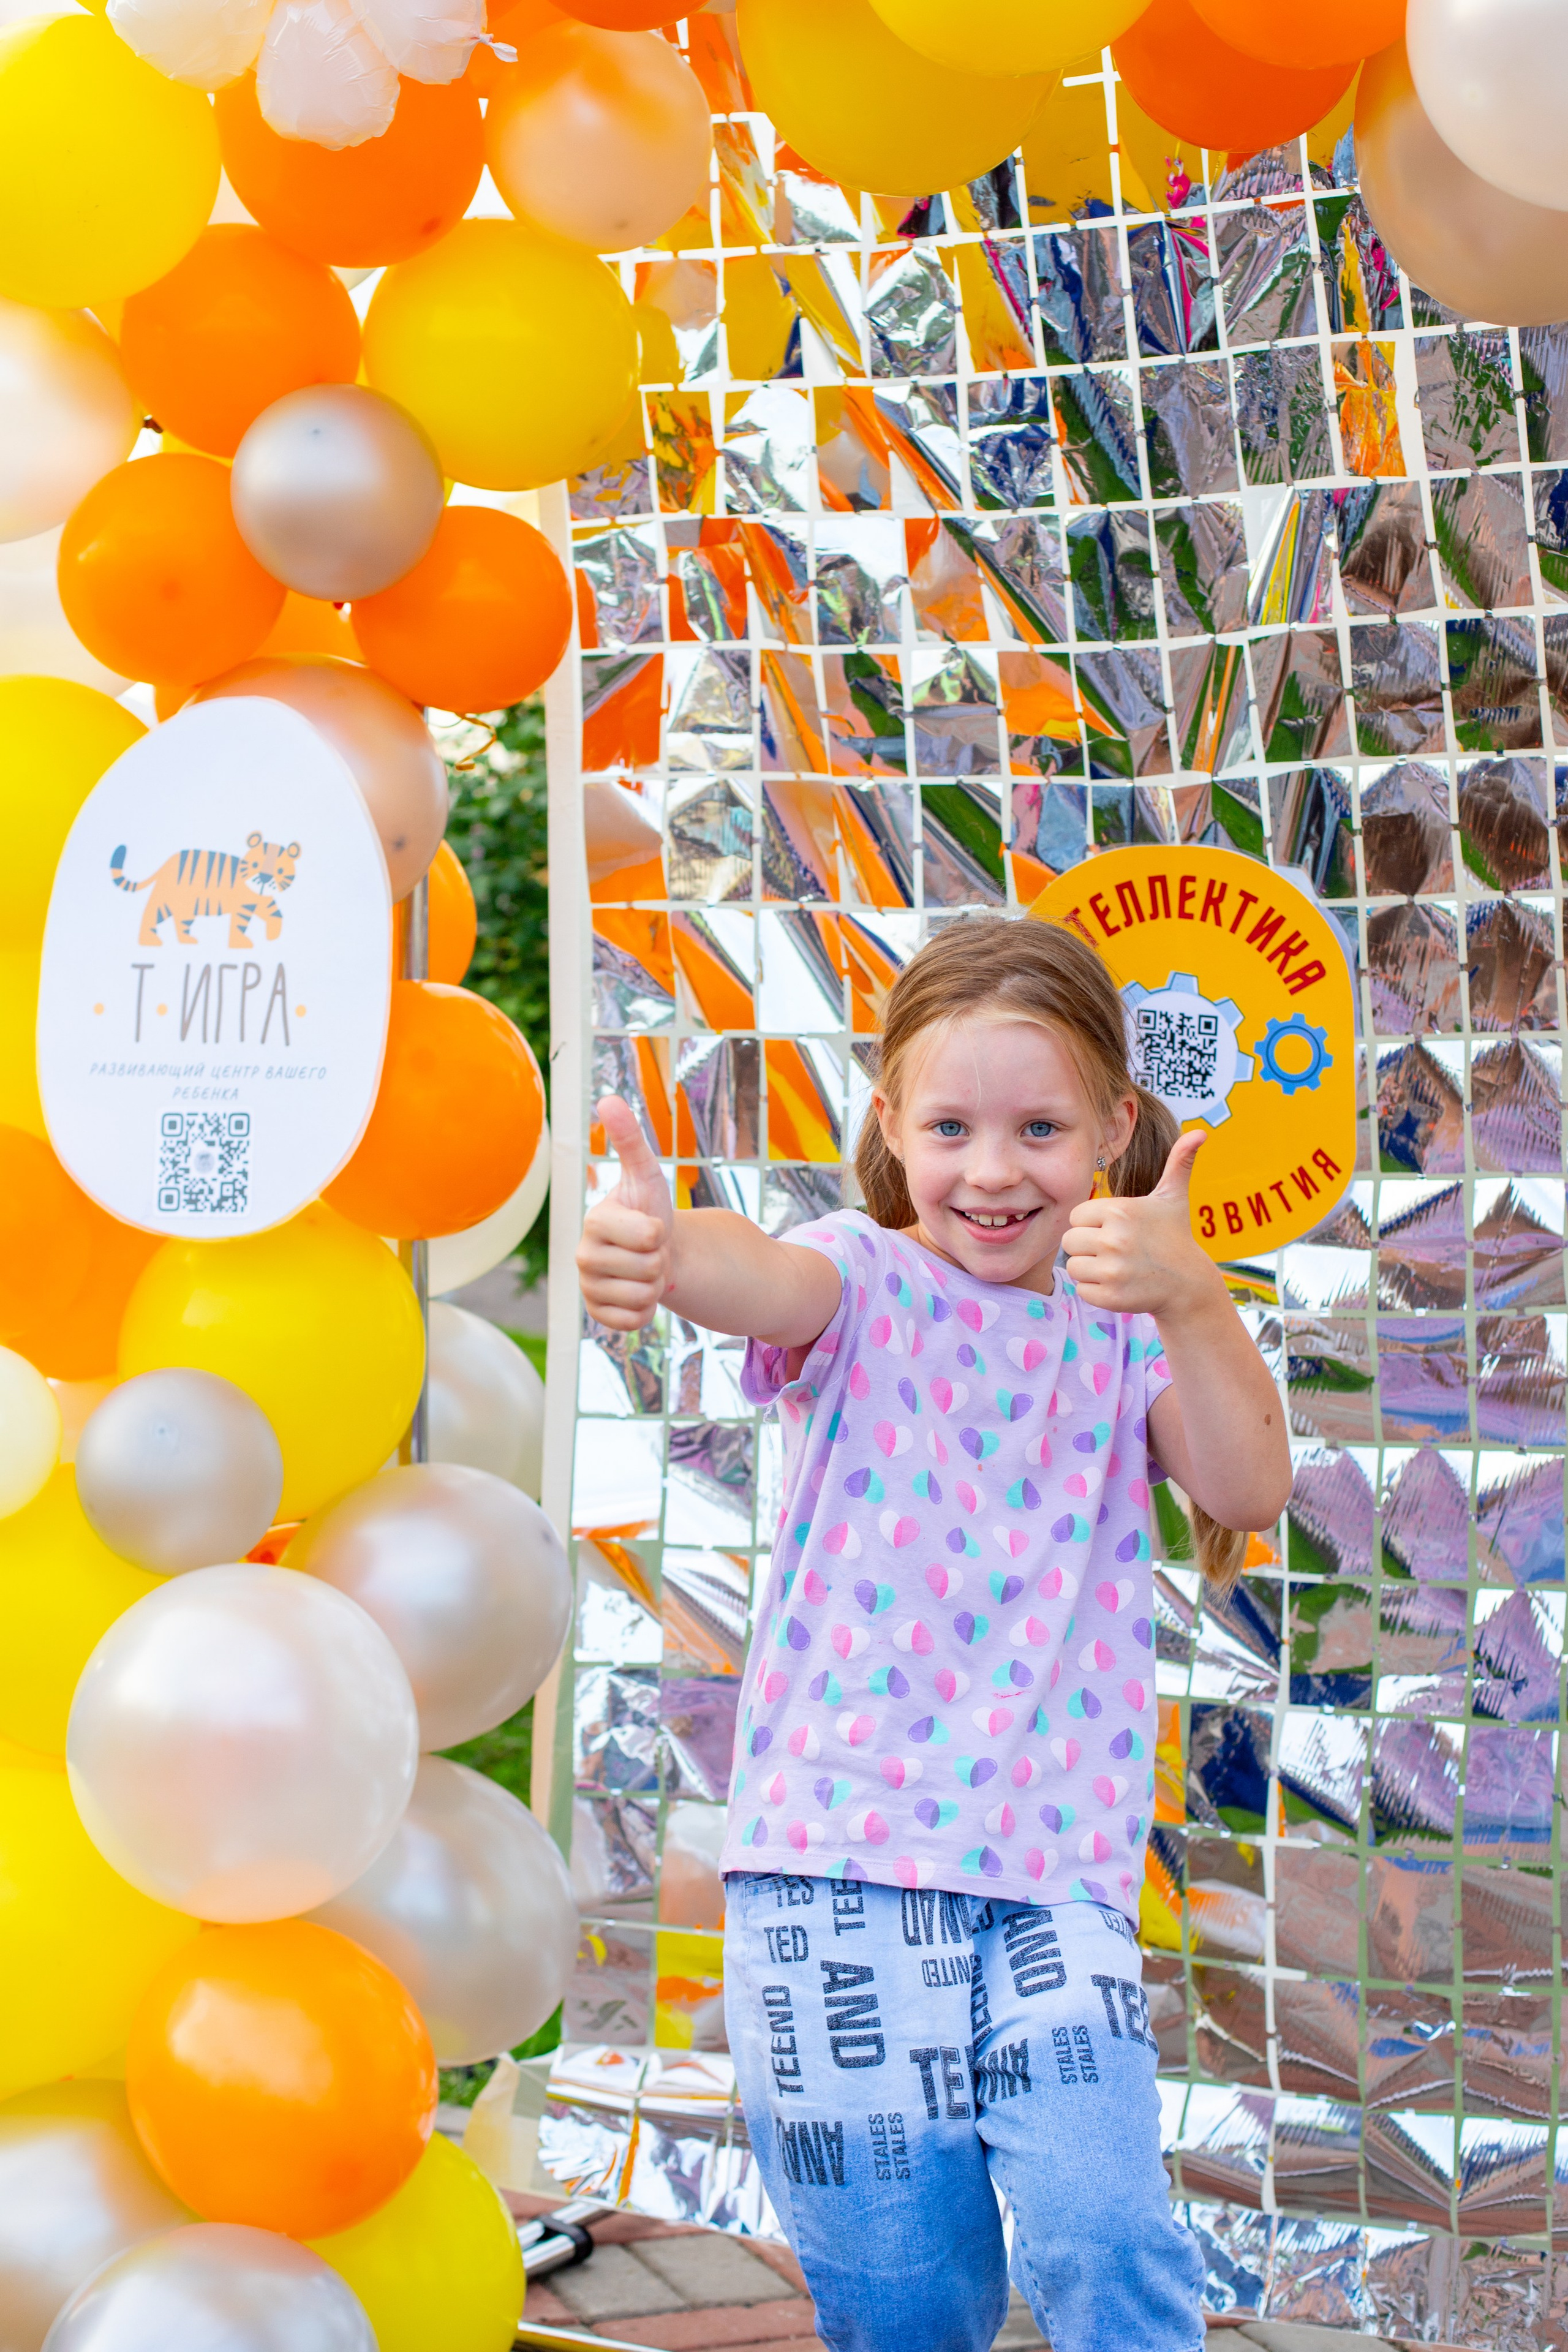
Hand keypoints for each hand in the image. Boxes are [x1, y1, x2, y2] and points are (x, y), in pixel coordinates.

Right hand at [575, 1095, 673, 1330]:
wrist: (657, 1251)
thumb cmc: (650, 1210)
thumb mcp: (646, 1173)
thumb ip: (629, 1139)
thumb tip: (607, 1099)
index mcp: (594, 1221)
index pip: (649, 1236)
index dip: (660, 1232)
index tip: (650, 1225)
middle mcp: (582, 1256)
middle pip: (649, 1268)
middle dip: (660, 1260)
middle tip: (649, 1250)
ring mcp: (589, 1287)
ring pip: (643, 1296)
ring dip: (654, 1285)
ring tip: (644, 1269)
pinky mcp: (598, 1315)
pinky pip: (634, 1321)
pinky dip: (646, 1310)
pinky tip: (637, 1291)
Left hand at [1062, 1130, 1221, 1319]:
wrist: (1188, 1284)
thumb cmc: (1175, 1236)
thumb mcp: (1174, 1197)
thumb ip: (1179, 1162)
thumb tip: (1200, 1132)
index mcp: (1120, 1211)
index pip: (1077, 1216)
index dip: (1092, 1223)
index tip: (1116, 1229)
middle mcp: (1115, 1239)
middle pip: (1070, 1241)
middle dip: (1088, 1246)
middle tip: (1115, 1250)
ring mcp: (1112, 1270)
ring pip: (1073, 1265)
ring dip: (1090, 1268)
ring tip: (1116, 1266)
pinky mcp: (1110, 1296)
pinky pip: (1081, 1289)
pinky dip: (1095, 1290)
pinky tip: (1118, 1284)